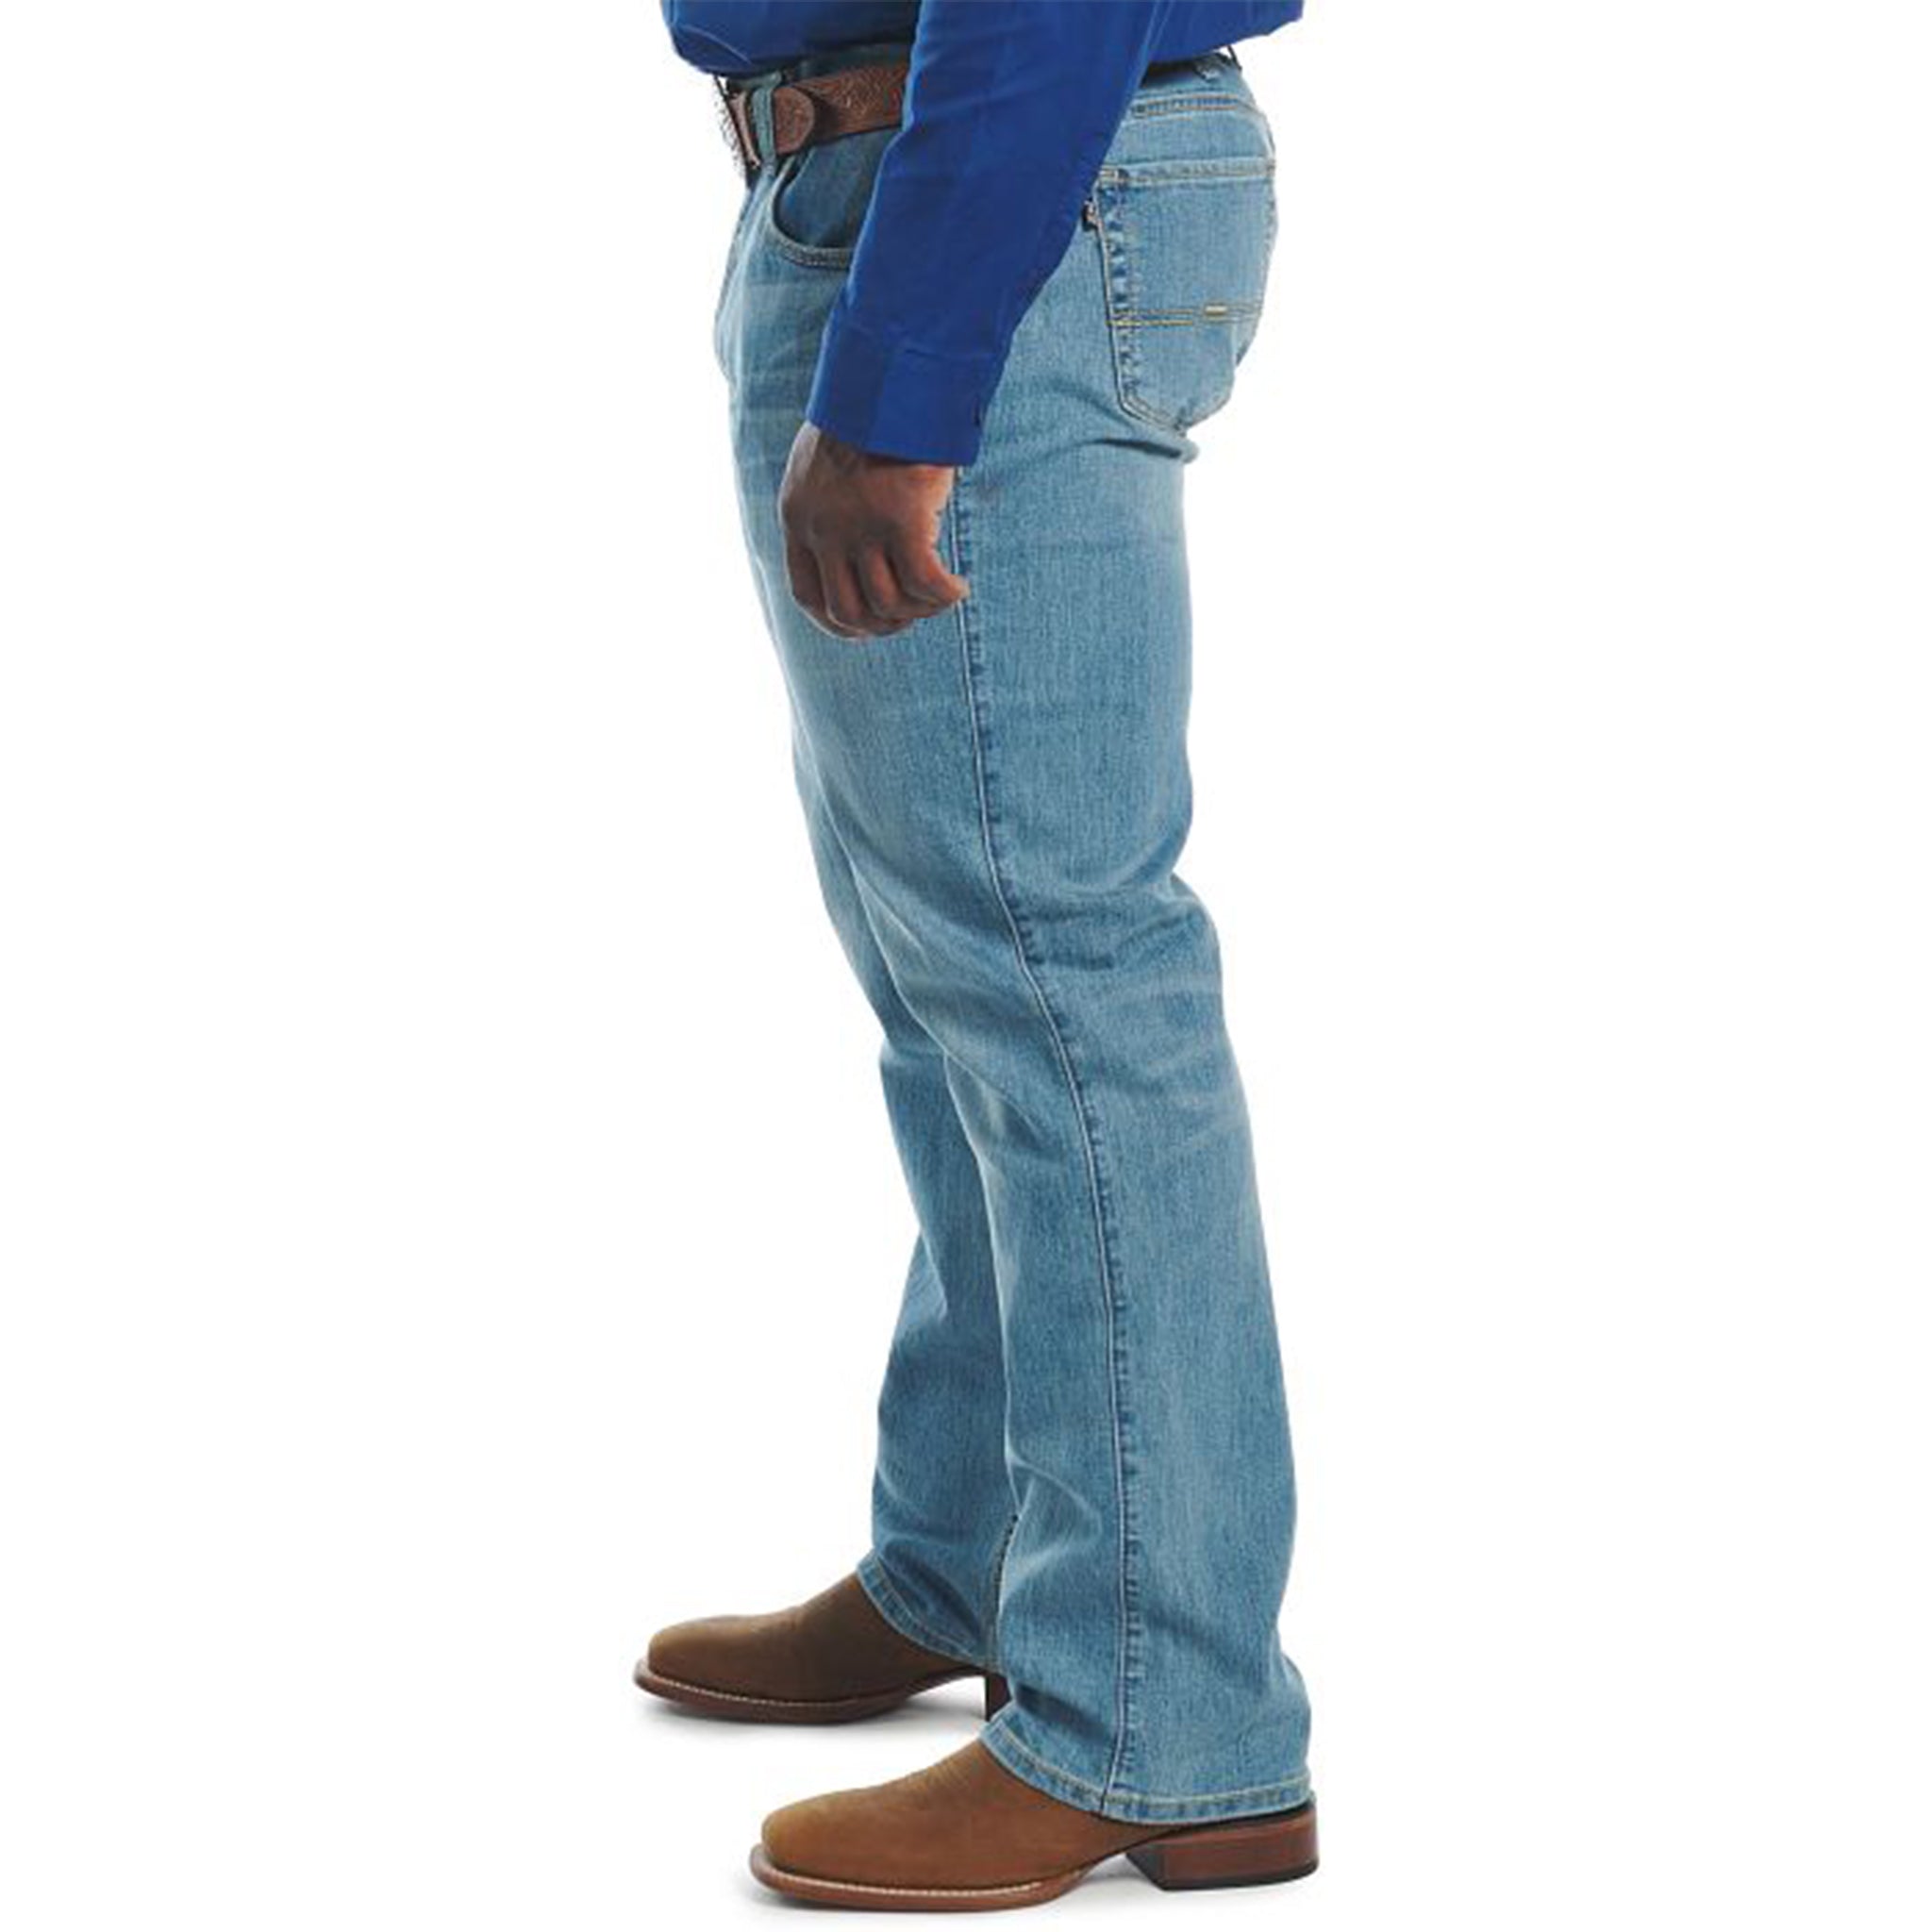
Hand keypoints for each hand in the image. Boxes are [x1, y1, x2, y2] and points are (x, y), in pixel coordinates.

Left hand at [777, 423, 969, 640]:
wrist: (893, 374)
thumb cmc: (871, 414)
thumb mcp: (827, 465)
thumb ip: (829, 509)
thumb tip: (855, 555)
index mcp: (798, 517)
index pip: (808, 596)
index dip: (840, 624)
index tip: (869, 627)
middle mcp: (824, 529)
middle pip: (850, 611)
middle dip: (885, 624)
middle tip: (914, 612)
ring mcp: (861, 527)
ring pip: (890, 603)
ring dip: (920, 610)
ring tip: (940, 595)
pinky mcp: (903, 519)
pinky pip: (927, 583)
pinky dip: (945, 594)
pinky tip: (958, 588)